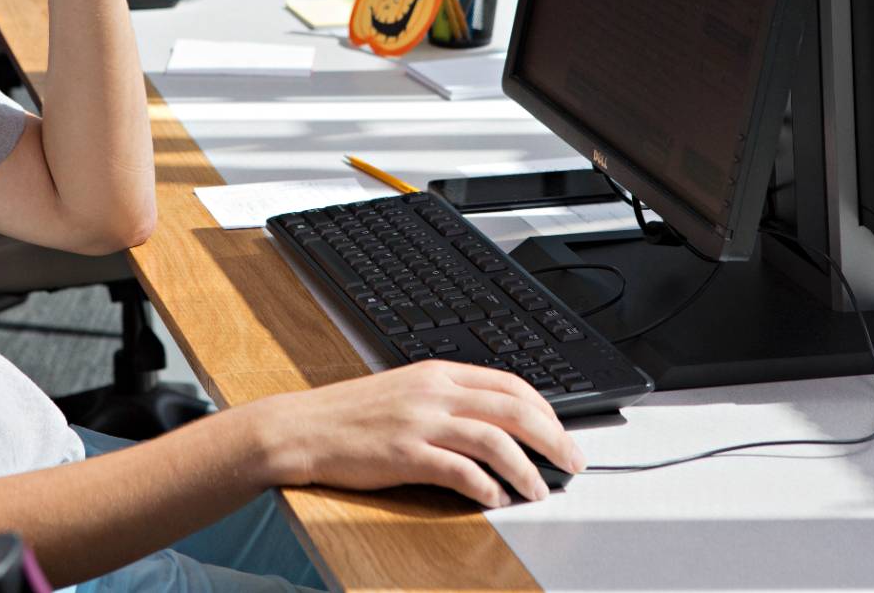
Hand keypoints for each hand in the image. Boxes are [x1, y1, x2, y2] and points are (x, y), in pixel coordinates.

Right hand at [249, 361, 586, 508]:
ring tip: (538, 489)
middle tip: (572, 462)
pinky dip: (485, 488)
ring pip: (494, 441)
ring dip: (526, 469)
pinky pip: (460, 471)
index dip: (545, 409)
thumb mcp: (405, 392)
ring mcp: (419, 422)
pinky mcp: (405, 454)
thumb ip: (446, 400)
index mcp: (437, 372)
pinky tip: (494, 499)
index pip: (509, 383)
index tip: (561, 431)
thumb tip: (493, 423)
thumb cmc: (350, 416)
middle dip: (552, 438)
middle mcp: (434, 392)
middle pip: (513, 410)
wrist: (301, 428)